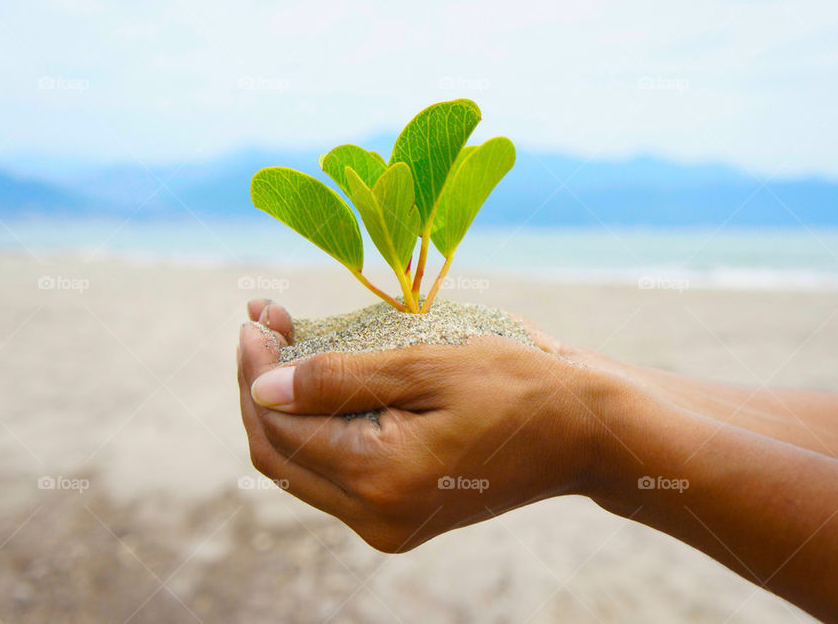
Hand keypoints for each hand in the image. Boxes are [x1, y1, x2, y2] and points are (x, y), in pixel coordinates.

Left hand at [238, 300, 612, 552]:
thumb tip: (262, 387)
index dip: (254, 371)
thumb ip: (339, 379)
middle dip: (261, 386)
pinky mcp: (400, 512)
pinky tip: (321, 378)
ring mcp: (387, 522)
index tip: (255, 316)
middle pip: (281, 454)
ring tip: (286, 339)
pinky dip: (320, 424)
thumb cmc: (518, 385)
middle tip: (264, 322)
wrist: (583, 430)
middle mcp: (375, 516)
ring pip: (304, 465)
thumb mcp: (428, 365)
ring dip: (286, 404)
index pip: (280, 428)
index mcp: (381, 480)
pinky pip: (337, 471)